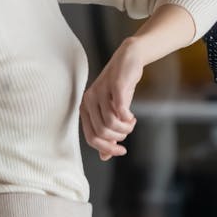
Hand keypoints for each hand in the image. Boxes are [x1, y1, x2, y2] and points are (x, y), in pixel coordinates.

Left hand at [80, 38, 142, 160]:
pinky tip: (132, 116)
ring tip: (131, 123)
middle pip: (102, 132)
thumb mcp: (112, 111)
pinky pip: (120, 110)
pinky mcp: (115, 86)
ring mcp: (101, 92)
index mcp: (85, 108)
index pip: (91, 138)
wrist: (129, 59)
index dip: (107, 148)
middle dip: (119, 137)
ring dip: (125, 128)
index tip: (121, 151)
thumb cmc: (119, 88)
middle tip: (128, 131)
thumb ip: (107, 132)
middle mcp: (89, 100)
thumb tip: (104, 156)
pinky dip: (128, 118)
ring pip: (110, 123)